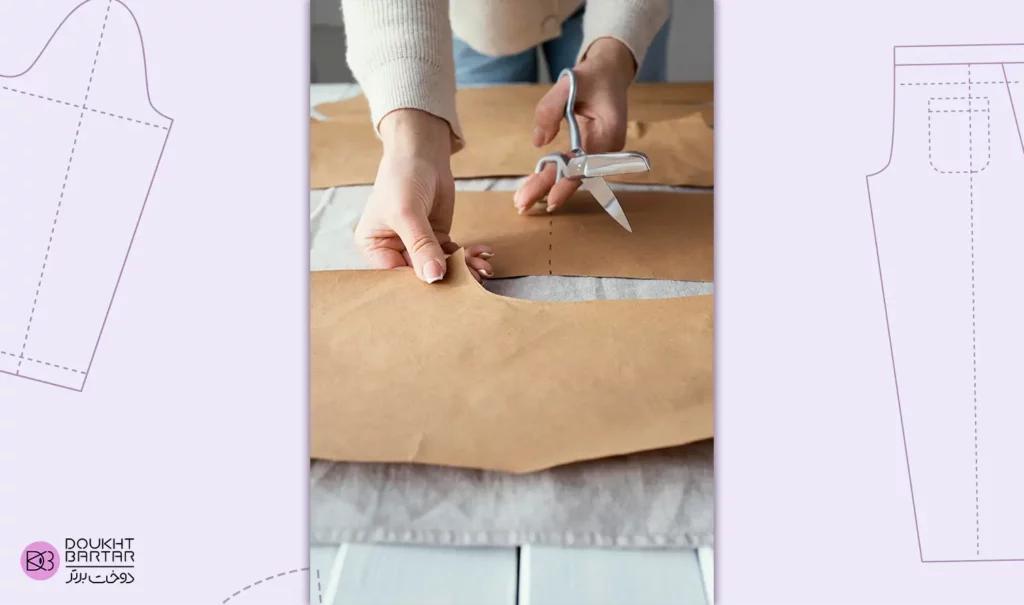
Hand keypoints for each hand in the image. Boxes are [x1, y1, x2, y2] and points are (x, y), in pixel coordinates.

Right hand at [355, 109, 493, 282]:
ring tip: (483, 269)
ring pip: (441, 267)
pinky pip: (453, 256)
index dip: (419, 285)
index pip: (396, 276)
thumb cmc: (402, 178)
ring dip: (463, 269)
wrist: (422, 153)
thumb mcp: (407, 213)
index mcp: (374, 248)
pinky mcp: (437, 239)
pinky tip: (482, 255)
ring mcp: (418, 246)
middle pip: (420, 275)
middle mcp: (394, 251)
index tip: (444, 290)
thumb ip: (421, 246)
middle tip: (474, 280)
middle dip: (447, 278)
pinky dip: (468, 257)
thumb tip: (433, 277)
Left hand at [513, 38, 635, 213]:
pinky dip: (552, 176)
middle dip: (548, 190)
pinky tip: (533, 186)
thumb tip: (538, 142)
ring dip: (547, 187)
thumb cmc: (592, 77)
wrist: (610, 73)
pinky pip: (571, 168)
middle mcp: (608, 149)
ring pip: (572, 175)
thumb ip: (551, 109)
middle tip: (521, 205)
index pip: (586, 164)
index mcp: (609, 133)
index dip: (567, 183)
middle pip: (575, 175)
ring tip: (522, 200)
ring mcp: (600, 153)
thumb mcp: (570, 83)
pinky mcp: (590, 153)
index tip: (550, 200)